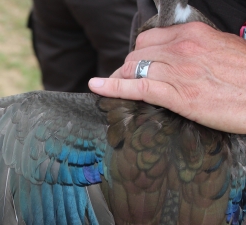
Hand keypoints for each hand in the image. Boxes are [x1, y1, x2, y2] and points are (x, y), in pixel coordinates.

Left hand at [88, 22, 245, 133]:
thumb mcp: (221, 50)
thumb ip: (196, 49)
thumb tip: (179, 55)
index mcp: (193, 34)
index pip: (149, 39)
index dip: (138, 54)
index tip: (135, 65)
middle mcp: (181, 48)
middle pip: (136, 54)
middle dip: (127, 67)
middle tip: (125, 80)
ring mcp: (177, 71)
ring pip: (133, 69)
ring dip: (120, 79)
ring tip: (114, 88)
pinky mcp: (177, 95)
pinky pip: (135, 88)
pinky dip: (112, 88)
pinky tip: (97, 87)